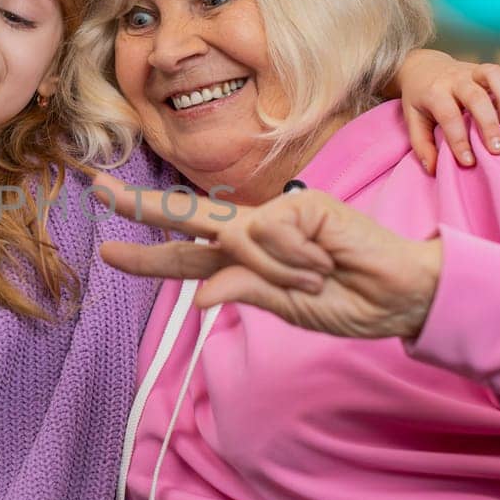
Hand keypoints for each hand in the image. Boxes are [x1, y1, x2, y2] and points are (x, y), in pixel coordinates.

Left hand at [95, 176, 442, 339]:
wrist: (402, 295)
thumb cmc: (348, 301)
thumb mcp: (288, 309)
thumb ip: (245, 293)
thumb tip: (199, 297)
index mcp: (246, 262)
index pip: (187, 256)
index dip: (148, 254)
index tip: (106, 250)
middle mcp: (255, 234)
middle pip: (190, 219)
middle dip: (143, 207)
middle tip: (97, 190)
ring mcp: (280, 215)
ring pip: (241, 240)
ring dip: (278, 271)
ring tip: (318, 279)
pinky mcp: (306, 204)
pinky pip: (276, 234)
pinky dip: (300, 258)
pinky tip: (328, 260)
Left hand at [394, 48, 499, 173]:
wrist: (423, 67)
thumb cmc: (420, 100)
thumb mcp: (413, 120)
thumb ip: (422, 145)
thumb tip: (434, 169)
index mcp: (434, 93)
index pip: (449, 116)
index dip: (459, 140)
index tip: (469, 162)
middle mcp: (455, 79)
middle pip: (475, 97)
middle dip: (488, 124)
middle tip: (497, 149)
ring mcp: (473, 71)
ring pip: (494, 75)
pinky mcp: (488, 70)